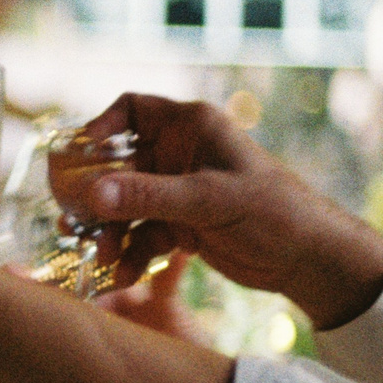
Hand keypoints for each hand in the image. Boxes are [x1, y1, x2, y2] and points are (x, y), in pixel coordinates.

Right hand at [79, 95, 382, 330]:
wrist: (308, 258)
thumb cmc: (273, 212)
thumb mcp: (207, 201)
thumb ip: (148, 196)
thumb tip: (92, 196)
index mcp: (191, 127)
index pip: (132, 109)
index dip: (101, 127)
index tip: (79, 156)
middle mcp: (179, 153)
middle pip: (118, 165)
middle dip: (97, 196)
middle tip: (74, 219)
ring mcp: (177, 190)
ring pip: (125, 204)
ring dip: (111, 231)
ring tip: (103, 255)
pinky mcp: (180, 223)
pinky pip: (141, 233)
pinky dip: (132, 253)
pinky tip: (126, 274)